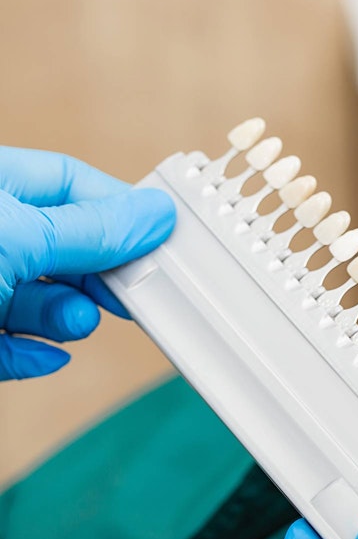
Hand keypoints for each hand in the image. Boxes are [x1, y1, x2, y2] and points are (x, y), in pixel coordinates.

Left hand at [0, 146, 174, 378]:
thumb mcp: (17, 237)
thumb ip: (88, 229)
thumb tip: (155, 215)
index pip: (66, 182)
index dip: (117, 207)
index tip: (160, 234)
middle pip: (59, 245)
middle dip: (96, 273)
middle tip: (134, 289)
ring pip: (33, 299)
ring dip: (65, 317)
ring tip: (77, 324)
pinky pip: (4, 345)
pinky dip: (30, 354)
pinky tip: (48, 356)